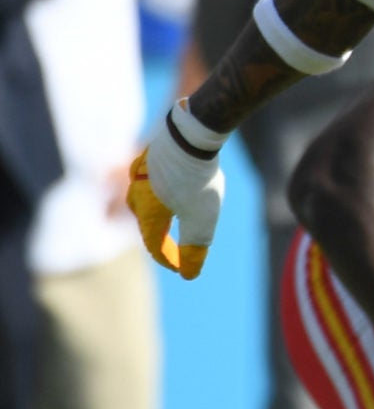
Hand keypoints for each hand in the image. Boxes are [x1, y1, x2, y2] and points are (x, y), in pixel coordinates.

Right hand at [128, 109, 224, 278]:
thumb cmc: (196, 180)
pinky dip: (163, 189)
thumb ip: (194, 248)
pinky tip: (171, 184)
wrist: (191, 134)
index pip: (155, 244)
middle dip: (157, 237)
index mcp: (146, 213)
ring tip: (169, 216)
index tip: (183, 267)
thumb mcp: (202, 220)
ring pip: (146, 198)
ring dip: (158, 211)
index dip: (169, 258)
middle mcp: (137, 193)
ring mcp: (143, 172)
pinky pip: (154, 178)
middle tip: (169, 248)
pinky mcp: (153, 154)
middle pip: (146, 222)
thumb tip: (189, 274)